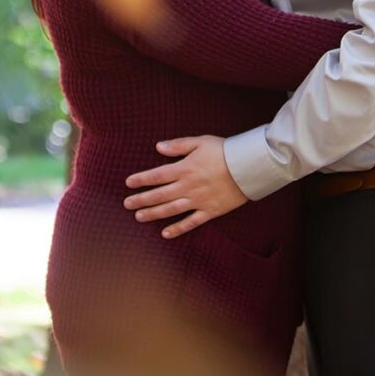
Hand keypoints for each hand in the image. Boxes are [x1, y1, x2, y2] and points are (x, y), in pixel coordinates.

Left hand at [124, 135, 247, 238]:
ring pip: (170, 210)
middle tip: (126, 204)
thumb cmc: (224, 151)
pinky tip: (165, 233)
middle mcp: (188, 187)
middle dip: (141, 199)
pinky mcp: (210, 211)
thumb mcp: (200, 141)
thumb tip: (158, 146)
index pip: (157, 175)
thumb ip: (179, 145)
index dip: (141, 179)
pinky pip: (190, 223)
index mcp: (184, 169)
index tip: (128, 183)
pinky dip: (177, 229)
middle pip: (159, 195)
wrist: (247, 167)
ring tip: (139, 217)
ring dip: (153, 214)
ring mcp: (198, 201)